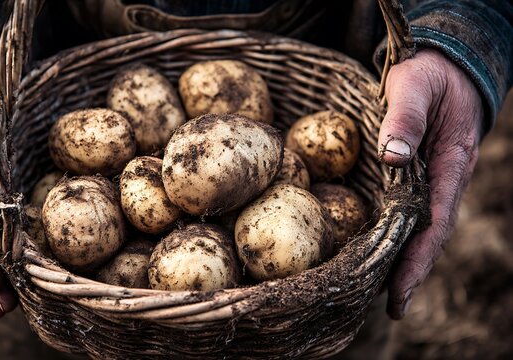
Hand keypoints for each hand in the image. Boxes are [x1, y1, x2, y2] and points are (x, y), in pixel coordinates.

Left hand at [378, 49, 482, 318]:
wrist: (448, 63)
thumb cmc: (429, 74)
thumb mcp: (415, 86)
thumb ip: (406, 118)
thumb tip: (392, 158)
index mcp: (450, 162)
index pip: (435, 222)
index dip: (417, 260)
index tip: (400, 292)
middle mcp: (444, 178)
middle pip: (429, 234)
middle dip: (410, 270)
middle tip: (390, 307)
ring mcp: (433, 178)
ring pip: (419, 225)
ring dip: (402, 257)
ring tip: (378, 289)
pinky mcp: (418, 173)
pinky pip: (409, 209)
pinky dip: (396, 233)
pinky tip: (377, 247)